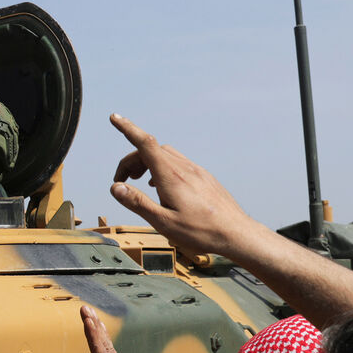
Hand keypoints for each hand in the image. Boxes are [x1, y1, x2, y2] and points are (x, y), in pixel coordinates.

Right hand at [110, 114, 266, 256]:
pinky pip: (178, 163)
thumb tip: (115, 187)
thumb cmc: (202, 232)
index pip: (144, 144)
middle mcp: (184, 168)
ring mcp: (196, 171)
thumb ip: (137, 203)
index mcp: (170, 176)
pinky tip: (162, 186)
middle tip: (120, 181)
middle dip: (131, 160)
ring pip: (165, 155)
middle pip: (150, 150)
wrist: (237, 234)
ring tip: (139, 182)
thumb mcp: (163, 223)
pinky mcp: (204, 177)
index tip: (115, 118)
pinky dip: (162, 168)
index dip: (127, 128)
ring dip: (146, 163)